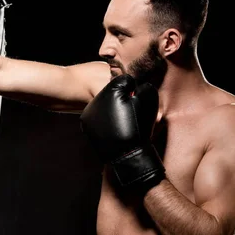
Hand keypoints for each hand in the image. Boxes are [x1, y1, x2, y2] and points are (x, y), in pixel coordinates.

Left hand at [80, 74, 164, 191]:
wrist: (127, 155)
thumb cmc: (139, 127)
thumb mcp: (147, 102)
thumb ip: (143, 87)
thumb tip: (137, 84)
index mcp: (111, 91)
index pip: (124, 80)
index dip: (134, 88)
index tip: (137, 99)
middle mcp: (96, 99)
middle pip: (112, 92)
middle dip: (122, 98)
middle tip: (130, 112)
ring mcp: (89, 112)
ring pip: (104, 103)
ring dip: (112, 108)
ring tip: (122, 121)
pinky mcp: (86, 125)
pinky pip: (99, 117)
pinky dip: (106, 119)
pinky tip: (114, 127)